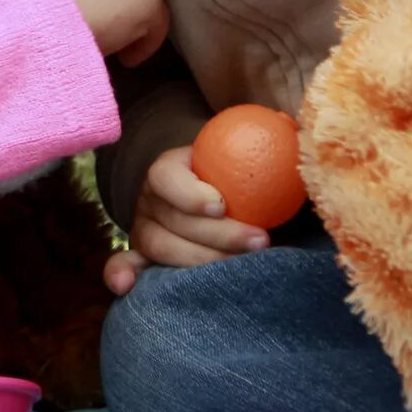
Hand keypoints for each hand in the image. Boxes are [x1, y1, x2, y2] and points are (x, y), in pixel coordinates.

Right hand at [101, 145, 268, 294]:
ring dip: (200, 261)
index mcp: (168, 169)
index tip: (221, 205)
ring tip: (242, 266)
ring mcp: (143, 229)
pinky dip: (120, 275)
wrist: (207, 196)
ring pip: (161, 248)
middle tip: (261, 241)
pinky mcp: (143, 256)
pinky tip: (125, 288)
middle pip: (171, 221)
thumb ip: (266, 138)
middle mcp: (149, 199)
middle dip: (217, 235)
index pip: (166, 177)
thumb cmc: (231, 176)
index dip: (189, 193)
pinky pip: (125, 265)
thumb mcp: (242, 153)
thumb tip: (290, 122)